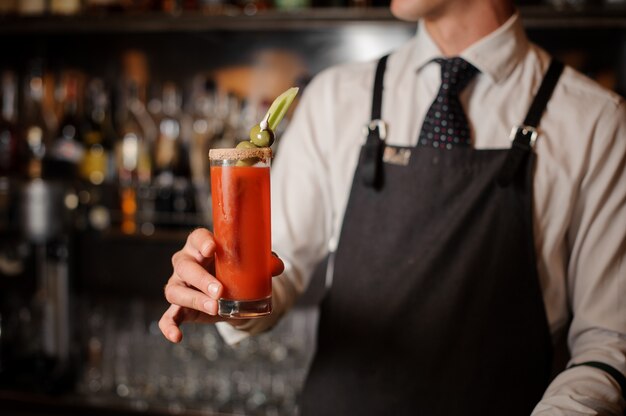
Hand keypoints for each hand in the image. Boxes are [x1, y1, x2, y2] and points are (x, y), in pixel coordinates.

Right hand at [158, 228, 283, 342]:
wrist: (229, 291)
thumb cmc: (234, 269)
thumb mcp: (249, 263)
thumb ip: (263, 261)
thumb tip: (277, 265)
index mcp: (200, 246)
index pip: (196, 238)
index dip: (202, 243)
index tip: (212, 249)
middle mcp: (185, 263)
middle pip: (185, 266)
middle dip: (202, 279)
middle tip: (219, 290)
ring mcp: (179, 285)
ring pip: (176, 290)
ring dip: (194, 300)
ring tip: (214, 307)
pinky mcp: (179, 307)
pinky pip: (168, 317)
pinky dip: (169, 326)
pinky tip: (176, 336)